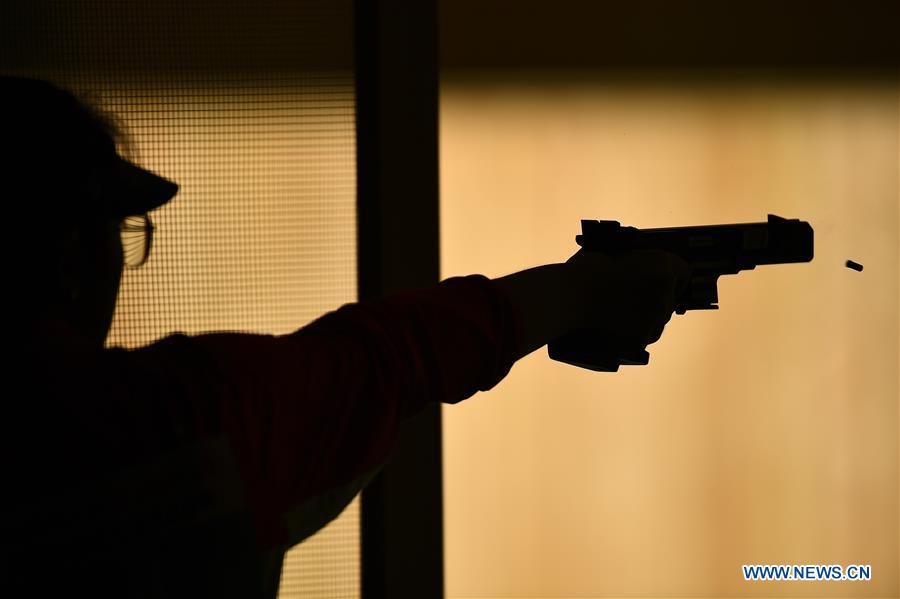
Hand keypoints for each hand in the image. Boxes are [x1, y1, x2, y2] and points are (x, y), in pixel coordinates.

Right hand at [566, 249, 690, 346]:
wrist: (569, 298)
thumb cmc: (583, 272)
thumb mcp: (611, 254)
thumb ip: (629, 261)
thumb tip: (630, 266)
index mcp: (662, 265)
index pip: (683, 273)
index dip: (670, 276)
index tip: (658, 280)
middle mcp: (665, 293)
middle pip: (669, 299)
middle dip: (654, 299)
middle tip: (632, 298)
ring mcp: (654, 319)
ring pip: (657, 321)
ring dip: (645, 318)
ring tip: (619, 315)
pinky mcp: (641, 340)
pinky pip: (642, 338)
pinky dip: (632, 335)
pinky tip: (615, 329)